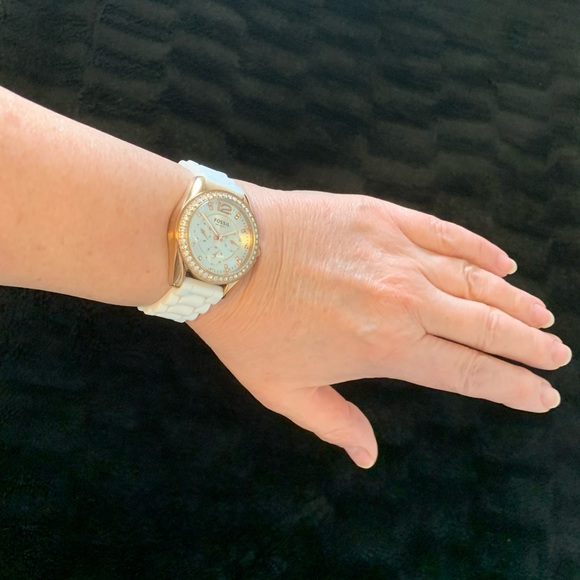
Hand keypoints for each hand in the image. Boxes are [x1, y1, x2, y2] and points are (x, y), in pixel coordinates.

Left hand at [189, 183, 572, 468]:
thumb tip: (367, 454)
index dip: (509, 387)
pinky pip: (445, 233)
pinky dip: (479, 249)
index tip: (541, 396)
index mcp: (383, 347)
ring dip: (512, 300)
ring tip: (541, 315)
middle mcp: (403, 300)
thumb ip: (332, 422)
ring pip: (474, 280)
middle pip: (484, 326)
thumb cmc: (246, 325)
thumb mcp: (281, 390)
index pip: (465, 372)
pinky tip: (503, 262)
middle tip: (556, 355)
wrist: (221, 252)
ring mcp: (396, 253)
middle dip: (526, 344)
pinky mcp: (382, 216)